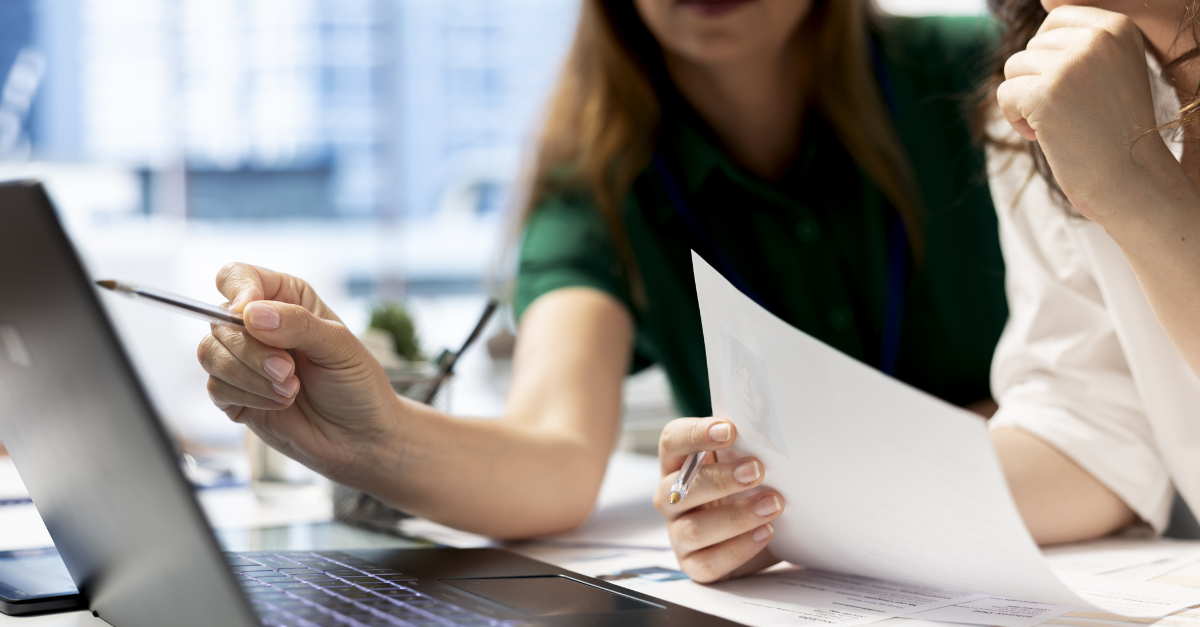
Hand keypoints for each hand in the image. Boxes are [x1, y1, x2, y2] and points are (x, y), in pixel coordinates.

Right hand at [196, 263, 402, 482]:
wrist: (360, 437)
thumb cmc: (357, 385)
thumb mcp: (340, 347)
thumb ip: (299, 324)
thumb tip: (252, 314)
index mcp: (285, 299)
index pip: (238, 277)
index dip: (239, 291)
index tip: (252, 317)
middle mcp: (258, 326)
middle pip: (219, 320)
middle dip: (253, 350)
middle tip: (288, 371)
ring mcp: (243, 361)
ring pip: (211, 354)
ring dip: (251, 377)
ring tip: (291, 390)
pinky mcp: (234, 395)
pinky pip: (217, 388)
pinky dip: (249, 397)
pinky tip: (280, 403)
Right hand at [653, 417, 783, 582]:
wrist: (763, 529)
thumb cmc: (746, 486)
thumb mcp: (742, 460)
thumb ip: (745, 444)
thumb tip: (767, 430)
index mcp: (676, 463)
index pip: (672, 441)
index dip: (695, 434)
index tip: (729, 430)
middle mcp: (670, 499)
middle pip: (680, 489)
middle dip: (720, 479)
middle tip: (756, 470)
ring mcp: (678, 534)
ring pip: (695, 529)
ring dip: (736, 516)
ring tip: (772, 505)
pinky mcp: (694, 564)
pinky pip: (709, 562)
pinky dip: (739, 548)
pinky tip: (766, 532)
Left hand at [996, 5, 1180, 221]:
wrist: (1129, 179)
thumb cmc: (1114, 130)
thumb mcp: (1110, 69)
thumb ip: (1081, 42)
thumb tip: (1045, 4)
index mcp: (1116, 27)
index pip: (1056, 19)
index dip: (1049, 56)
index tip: (1069, 87)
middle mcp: (1096, 39)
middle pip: (1031, 46)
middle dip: (1036, 80)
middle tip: (1064, 111)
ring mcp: (1070, 66)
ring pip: (1013, 68)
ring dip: (1024, 100)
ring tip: (1055, 123)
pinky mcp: (1045, 94)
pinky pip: (1004, 93)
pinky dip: (1013, 118)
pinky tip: (1041, 135)